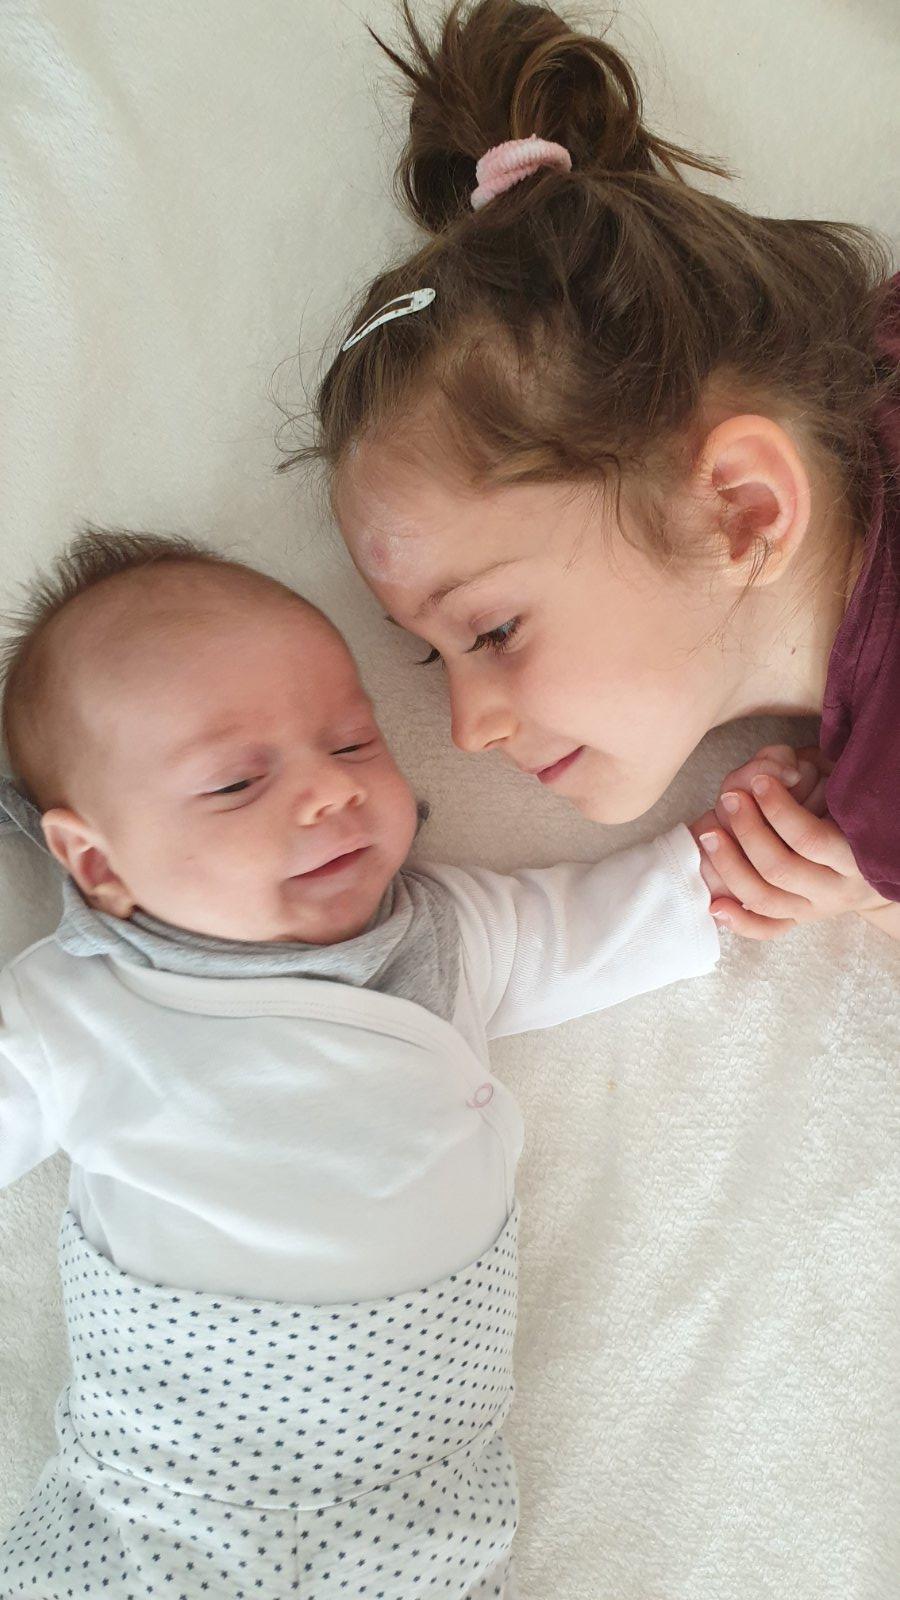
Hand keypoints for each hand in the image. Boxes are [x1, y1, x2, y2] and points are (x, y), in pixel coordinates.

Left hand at [692, 746, 891, 938]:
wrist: (877, 863)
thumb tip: (777, 771)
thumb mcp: (839, 785)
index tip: (761, 781)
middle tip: (731, 799)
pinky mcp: (797, 919)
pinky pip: (767, 930)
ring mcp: (813, 908)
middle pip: (779, 869)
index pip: (809, 839)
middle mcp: (835, 889)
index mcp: (856, 857)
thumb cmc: (851, 810)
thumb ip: (806, 769)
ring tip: (710, 834)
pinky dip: (739, 922)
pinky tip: (715, 905)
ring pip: (764, 899)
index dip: (778, 809)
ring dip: (730, 867)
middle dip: (747, 830)